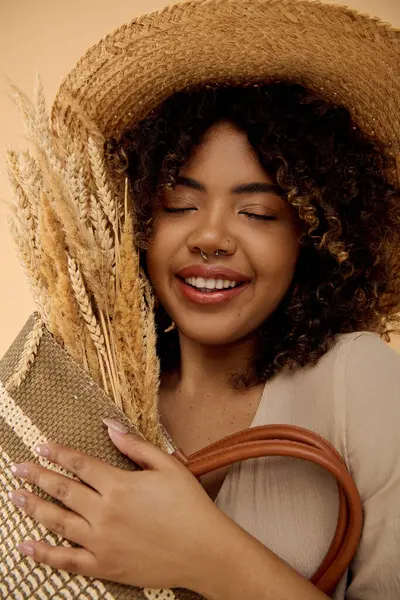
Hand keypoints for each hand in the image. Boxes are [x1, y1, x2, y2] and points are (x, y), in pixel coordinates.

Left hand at [8, 419, 230, 591]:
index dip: (58, 453)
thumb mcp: (168, 465)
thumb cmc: (189, 505)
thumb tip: (109, 426)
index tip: (41, 446)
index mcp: (119, 485)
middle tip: (18, 469)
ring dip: (33, 507)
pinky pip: (66, 560)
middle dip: (37, 476)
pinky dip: (43, 553)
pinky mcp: (104, 565)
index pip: (80, 464)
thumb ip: (135, 445)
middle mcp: (104, 512)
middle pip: (62, 489)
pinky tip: (26, 545)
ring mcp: (101, 541)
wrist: (203, 551)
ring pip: (57, 521)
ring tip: (15, 497)